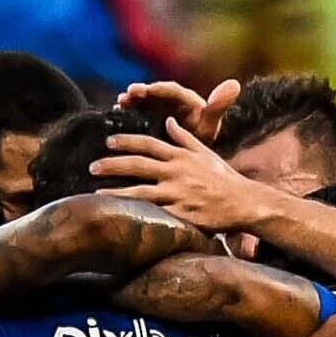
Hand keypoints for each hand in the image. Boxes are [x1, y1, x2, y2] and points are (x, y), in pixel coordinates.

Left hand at [90, 119, 273, 233]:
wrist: (243, 202)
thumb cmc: (224, 179)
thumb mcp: (205, 153)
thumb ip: (185, 138)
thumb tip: (169, 121)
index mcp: (181, 155)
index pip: (148, 144)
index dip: (127, 142)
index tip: (109, 141)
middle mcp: (176, 171)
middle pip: (138, 164)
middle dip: (112, 164)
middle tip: (92, 166)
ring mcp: (177, 193)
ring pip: (140, 190)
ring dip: (116, 191)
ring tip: (96, 192)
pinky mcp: (180, 213)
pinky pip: (152, 213)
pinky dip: (134, 213)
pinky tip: (118, 215)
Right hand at [114, 78, 238, 145]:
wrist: (198, 159)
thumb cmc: (204, 138)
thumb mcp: (210, 124)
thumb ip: (218, 106)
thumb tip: (234, 84)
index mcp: (186, 100)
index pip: (172, 90)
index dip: (159, 89)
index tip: (148, 90)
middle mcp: (171, 101)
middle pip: (154, 93)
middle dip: (141, 92)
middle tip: (129, 93)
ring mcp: (159, 110)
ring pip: (143, 102)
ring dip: (132, 101)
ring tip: (120, 102)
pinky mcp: (150, 120)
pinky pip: (138, 113)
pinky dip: (128, 113)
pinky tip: (117, 113)